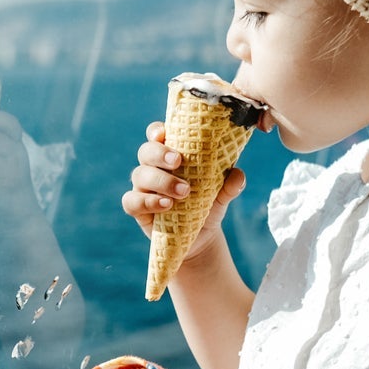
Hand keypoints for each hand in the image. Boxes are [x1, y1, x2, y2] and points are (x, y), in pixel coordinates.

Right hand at [121, 121, 245, 257]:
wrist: (201, 237)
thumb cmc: (207, 205)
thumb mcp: (221, 195)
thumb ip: (230, 184)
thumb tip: (237, 175)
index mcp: (170, 155)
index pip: (157, 135)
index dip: (156, 131)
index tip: (165, 133)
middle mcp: (153, 167)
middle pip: (145, 151)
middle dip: (159, 153)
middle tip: (178, 161)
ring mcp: (143, 188)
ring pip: (139, 175)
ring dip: (161, 180)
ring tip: (183, 192)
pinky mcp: (138, 209)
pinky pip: (131, 201)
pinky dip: (147, 201)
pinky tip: (166, 206)